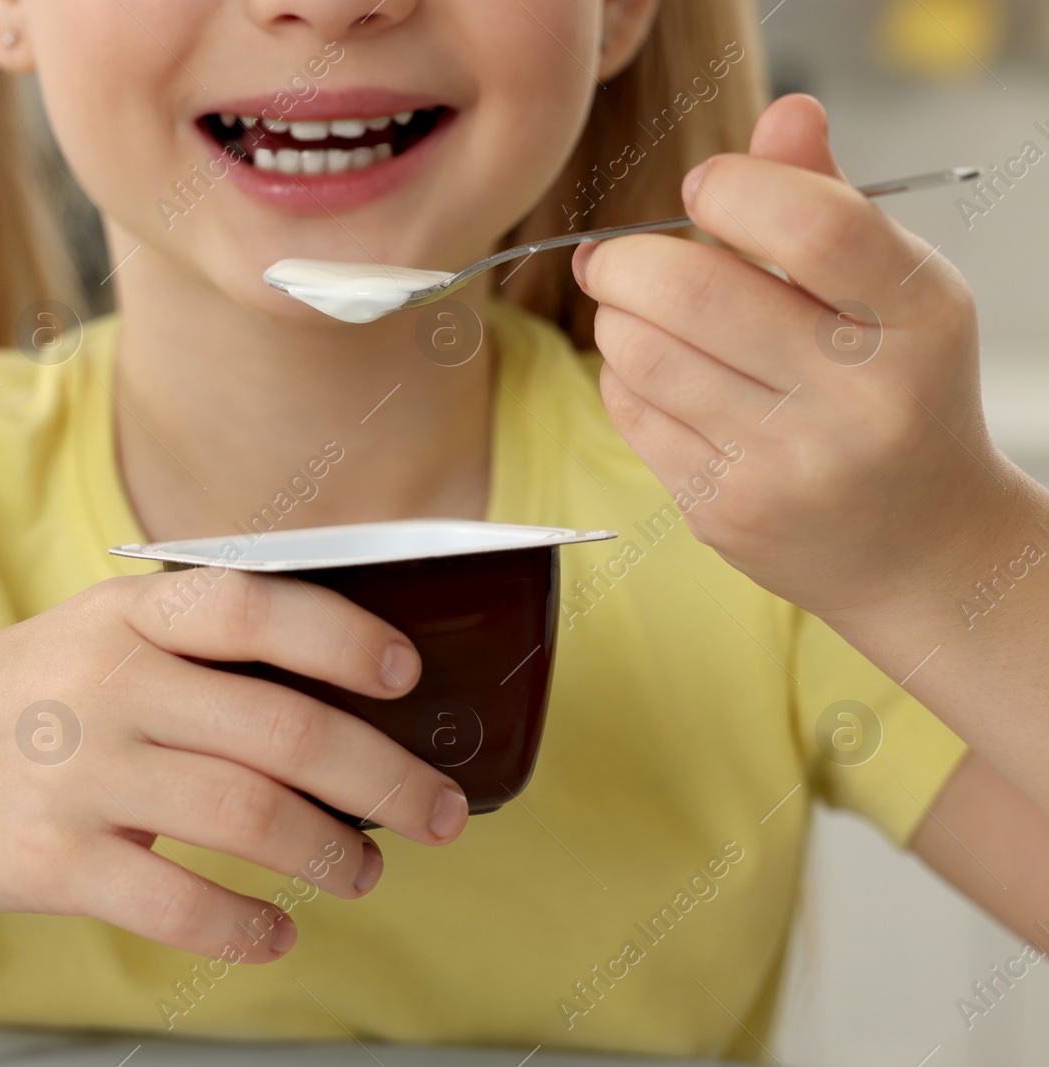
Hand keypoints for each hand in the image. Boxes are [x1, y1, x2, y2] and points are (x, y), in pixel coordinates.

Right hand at [0, 568, 467, 961]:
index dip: (344, 637)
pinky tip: (274, 933)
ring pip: (252, 817)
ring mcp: (81, 774)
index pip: (255, 607)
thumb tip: (329, 696)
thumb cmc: (3, 701)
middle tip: (439, 812)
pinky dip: (249, 927)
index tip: (407, 675)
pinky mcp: (54, 862)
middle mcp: (110, 685)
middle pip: (285, 730)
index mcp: (125, 617)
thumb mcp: (87, 636)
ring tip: (365, 872)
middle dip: (386, 778)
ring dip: (334, 855)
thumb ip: (188, 651)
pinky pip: (182, 903)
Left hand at [572, 94, 1023, 618]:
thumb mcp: (895, 293)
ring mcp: (789, 465)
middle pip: (697, 292)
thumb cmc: (897, 394)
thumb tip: (783, 111)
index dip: (735, 189)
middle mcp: (859, 398)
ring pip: (648, 354)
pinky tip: (648, 371)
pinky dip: (622, 376)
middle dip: (629, 258)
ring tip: (630, 309)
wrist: (920, 548)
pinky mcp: (726, 512)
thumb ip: (831, 202)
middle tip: (614, 256)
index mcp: (918, 322)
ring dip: (616, 316)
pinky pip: (634, 413)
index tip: (702, 189)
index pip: (814, 228)